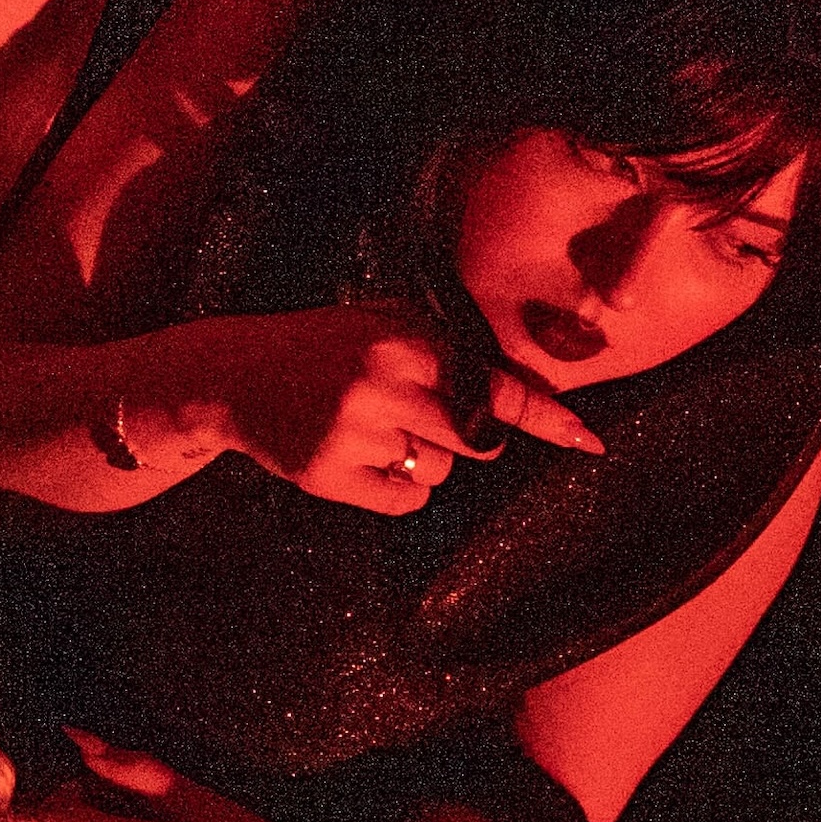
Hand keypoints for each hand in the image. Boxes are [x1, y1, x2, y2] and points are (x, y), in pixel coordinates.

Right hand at [206, 306, 600, 514]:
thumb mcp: (385, 322)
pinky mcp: (328, 475)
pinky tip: (358, 456)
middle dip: (468, 437)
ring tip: (372, 428)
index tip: (585, 440)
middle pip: (476, 440)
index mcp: (404, 340)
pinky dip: (395, 487)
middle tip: (420, 415)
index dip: (544, 415)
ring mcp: (354, 433)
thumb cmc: (329, 346)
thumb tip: (523, 389)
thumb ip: (451, 347)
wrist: (235, 376)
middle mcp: (382, 384)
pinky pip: (405, 500)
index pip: (491, 385)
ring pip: (441, 472)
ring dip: (424, 459)